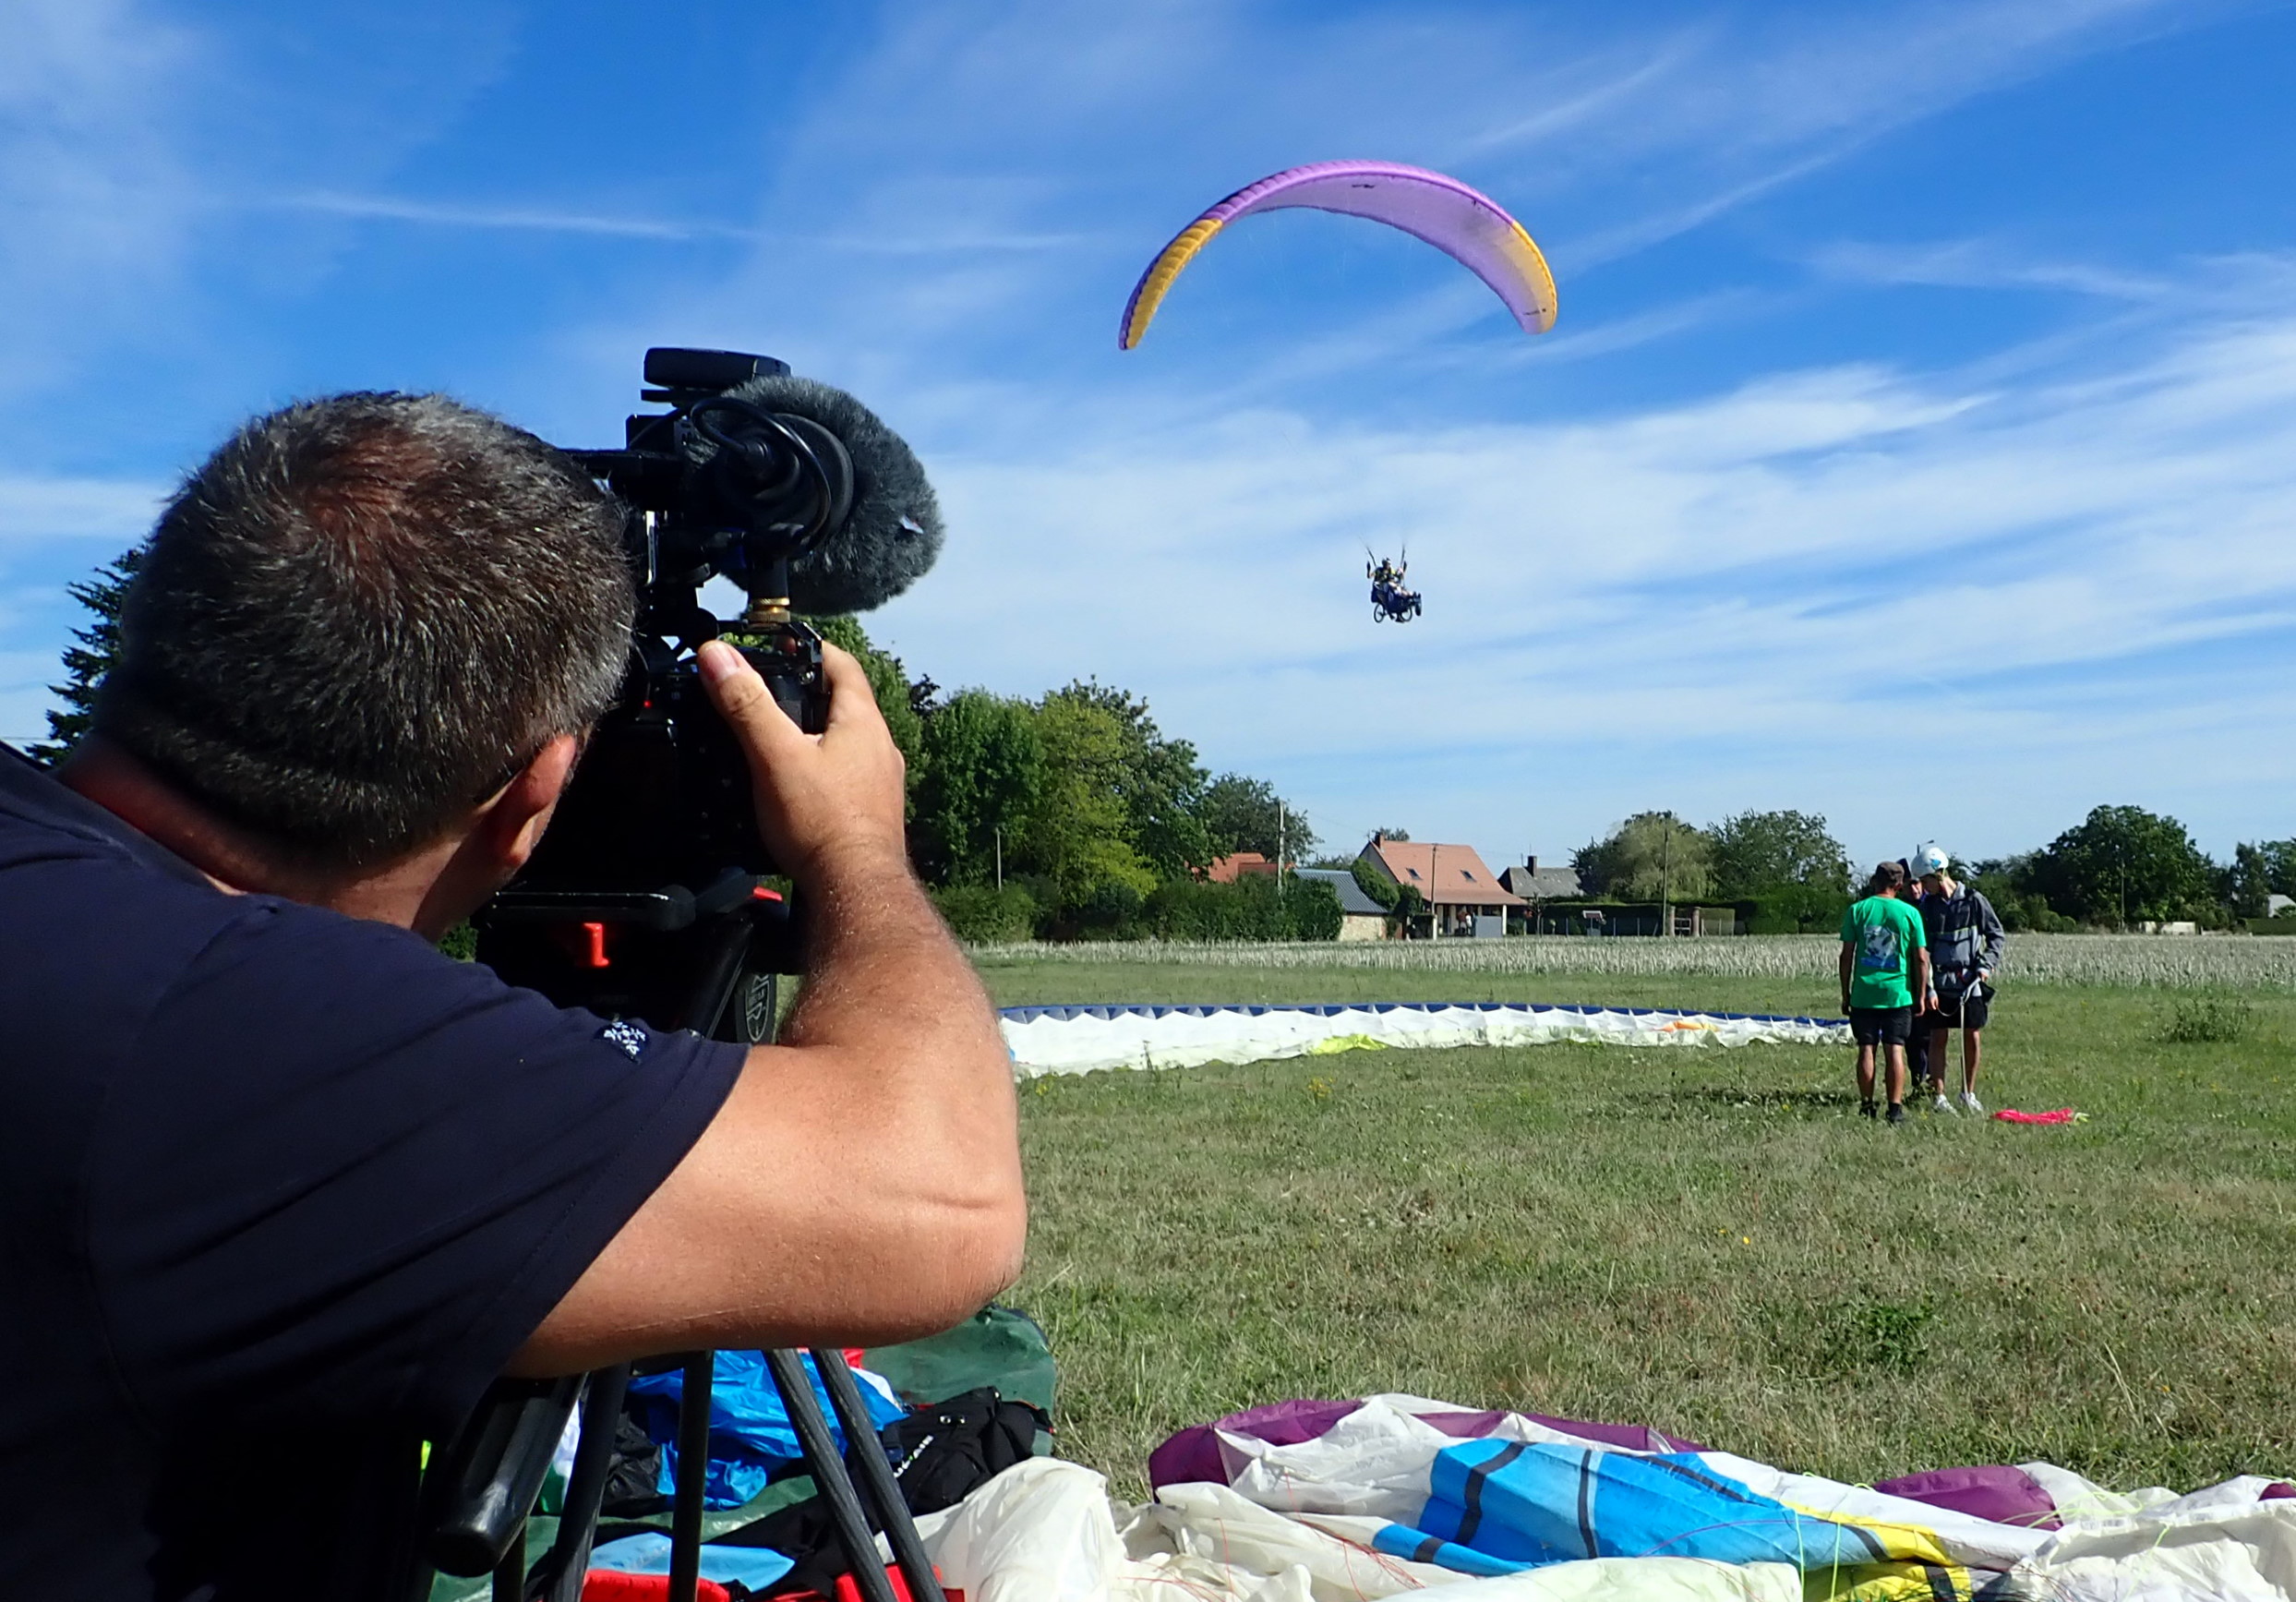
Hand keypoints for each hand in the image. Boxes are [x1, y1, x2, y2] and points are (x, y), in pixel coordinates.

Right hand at [697, 640, 907, 884]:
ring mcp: (881, 784)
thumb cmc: (822, 823)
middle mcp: (881, 748)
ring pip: (846, 743)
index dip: (811, 649)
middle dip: (808, 693)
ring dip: (815, 734)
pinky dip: (822, 770)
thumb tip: (719, 656)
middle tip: (770, 691)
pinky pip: (847, 777)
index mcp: (863, 723)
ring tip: (777, 738)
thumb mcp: (775, 755)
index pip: (843, 665)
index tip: (783, 645)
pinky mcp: (872, 815)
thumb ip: (747, 704)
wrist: (854, 891)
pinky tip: (798, 787)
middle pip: (845, 704)